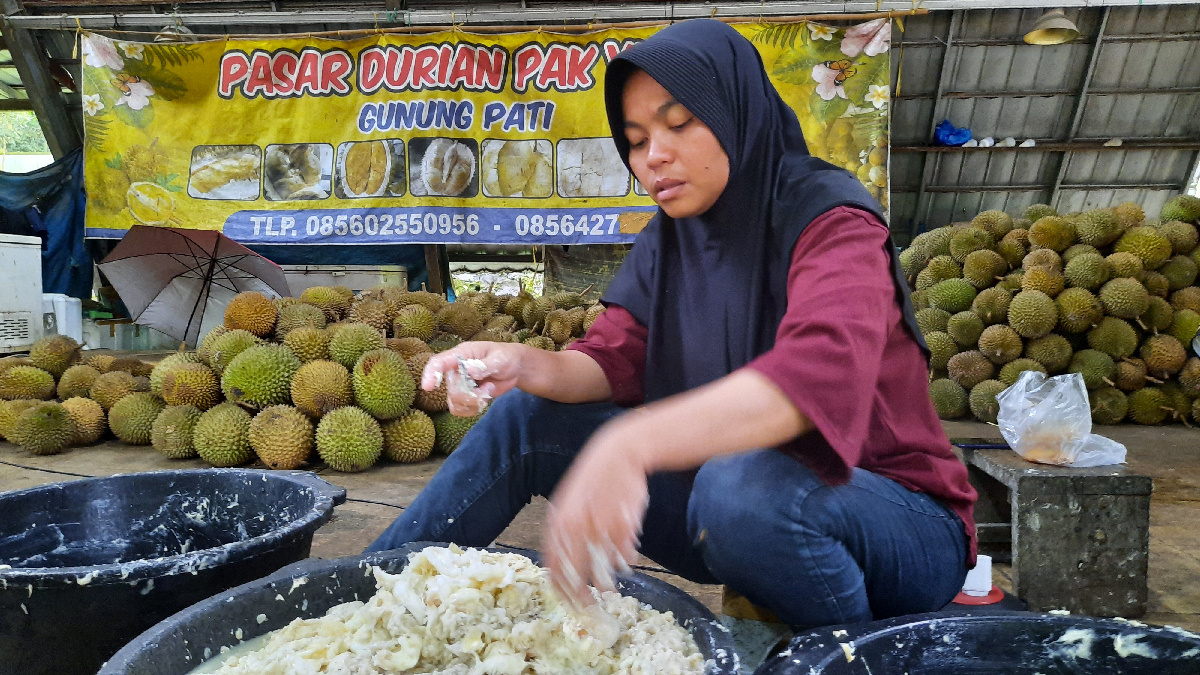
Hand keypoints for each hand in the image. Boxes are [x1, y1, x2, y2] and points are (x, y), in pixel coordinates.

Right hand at [421, 342, 523, 415]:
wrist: (513, 368)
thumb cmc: (505, 357)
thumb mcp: (499, 359)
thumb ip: (485, 365)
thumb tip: (469, 371)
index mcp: (461, 354)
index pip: (439, 362)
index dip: (430, 373)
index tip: (428, 387)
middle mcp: (456, 370)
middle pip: (451, 388)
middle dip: (470, 394)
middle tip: (489, 388)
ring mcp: (459, 384)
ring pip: (454, 402)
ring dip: (473, 402)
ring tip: (489, 391)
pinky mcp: (465, 396)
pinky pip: (460, 409)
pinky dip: (473, 409)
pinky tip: (485, 399)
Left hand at [544, 422, 647, 607]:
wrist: (617, 453)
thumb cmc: (592, 479)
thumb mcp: (568, 502)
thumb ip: (564, 530)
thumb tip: (560, 559)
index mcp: (559, 521)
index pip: (552, 563)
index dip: (557, 586)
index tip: (562, 600)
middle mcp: (577, 526)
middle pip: (576, 571)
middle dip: (580, 593)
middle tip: (586, 605)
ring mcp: (601, 525)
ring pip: (602, 566)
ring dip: (605, 581)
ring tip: (608, 589)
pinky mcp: (623, 524)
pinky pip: (623, 553)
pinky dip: (625, 560)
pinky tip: (626, 561)